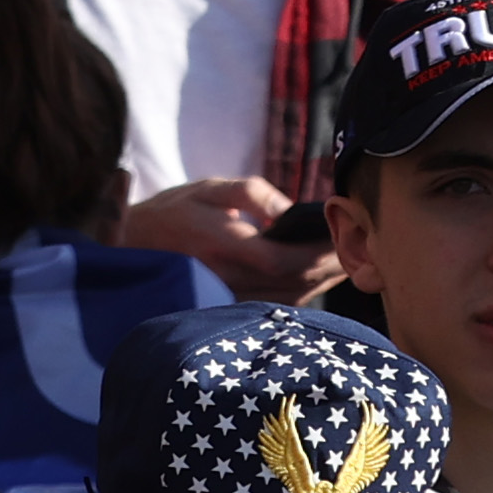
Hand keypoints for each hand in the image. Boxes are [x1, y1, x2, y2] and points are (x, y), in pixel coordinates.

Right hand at [114, 177, 336, 302]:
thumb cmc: (173, 212)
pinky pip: (281, 302)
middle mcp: (229, 276)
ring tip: (348, 260)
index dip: (319, 252)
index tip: (344, 234)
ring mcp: (232, 296)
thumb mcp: (208, 187)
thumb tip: (291, 212)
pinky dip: (307, 290)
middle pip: (295, 281)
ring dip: (324, 281)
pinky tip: (321, 277)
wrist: (133, 248)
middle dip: (330, 265)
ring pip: (292, 296)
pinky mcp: (235, 304)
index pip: (283, 259)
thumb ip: (252, 194)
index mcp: (222, 243)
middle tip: (359, 247)